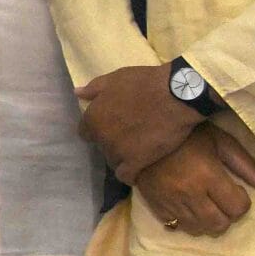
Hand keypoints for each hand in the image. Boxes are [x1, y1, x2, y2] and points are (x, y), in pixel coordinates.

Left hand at [77, 65, 201, 183]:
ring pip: (113, 161)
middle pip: (101, 146)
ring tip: (137, 151)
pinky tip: (137, 171)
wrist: (176, 95)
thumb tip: (77, 93)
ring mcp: (118, 151)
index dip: (97, 130)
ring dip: (122, 158)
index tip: (110, 127)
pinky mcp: (136, 162)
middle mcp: (101, 136)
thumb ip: (94, 88)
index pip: (85, 132)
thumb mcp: (115, 79)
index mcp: (93, 117)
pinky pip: (126, 176)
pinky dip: (130, 175)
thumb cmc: (145, 83)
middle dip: (112, 142)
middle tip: (129, 136)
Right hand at [134, 126, 254, 236]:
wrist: (141, 133)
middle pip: (219, 224)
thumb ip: (246, 165)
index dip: (241, 201)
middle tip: (221, 200)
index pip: (237, 207)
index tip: (235, 189)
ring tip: (205, 205)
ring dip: (207, 221)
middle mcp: (189, 193)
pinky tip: (186, 206)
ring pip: (198, 229)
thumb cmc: (186, 134)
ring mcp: (170, 202)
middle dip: (226, 215)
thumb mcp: (220, 141)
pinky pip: (176, 226)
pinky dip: (185, 221)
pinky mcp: (155, 205)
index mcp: (208, 175)